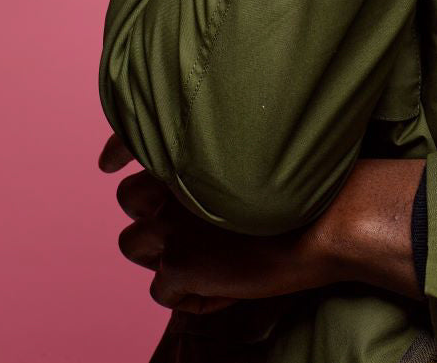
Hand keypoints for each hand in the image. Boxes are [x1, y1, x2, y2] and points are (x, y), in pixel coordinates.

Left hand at [99, 132, 327, 313]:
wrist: (328, 221)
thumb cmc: (306, 187)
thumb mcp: (257, 157)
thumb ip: (218, 162)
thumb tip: (204, 178)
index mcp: (190, 150)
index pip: (130, 141)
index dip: (116, 152)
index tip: (109, 162)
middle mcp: (171, 182)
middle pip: (129, 200)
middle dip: (151, 215)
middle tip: (187, 228)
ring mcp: (171, 225)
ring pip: (134, 245)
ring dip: (163, 255)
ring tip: (205, 259)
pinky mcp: (179, 265)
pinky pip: (163, 292)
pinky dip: (191, 295)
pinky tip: (225, 287)